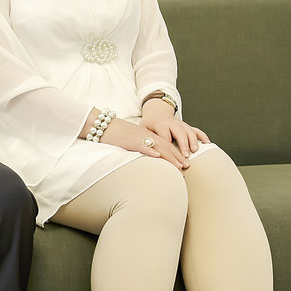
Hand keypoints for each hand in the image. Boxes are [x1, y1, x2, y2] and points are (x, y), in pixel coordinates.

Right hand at [81, 107, 206, 170]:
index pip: (165, 145)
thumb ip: (141, 148)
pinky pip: (142, 145)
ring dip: (169, 157)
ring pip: (158, 147)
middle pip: (165, 146)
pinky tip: (158, 157)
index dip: (175, 154)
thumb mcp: (131, 141)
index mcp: (147, 135)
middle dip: (177, 157)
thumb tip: (149, 159)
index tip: (184, 163)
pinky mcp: (129, 140)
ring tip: (179, 165)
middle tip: (188, 166)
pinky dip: (150, 151)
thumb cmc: (115, 135)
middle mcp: (146, 135)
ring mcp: (138, 137)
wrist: (102, 124)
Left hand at [140, 99, 209, 163]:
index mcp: (161, 124)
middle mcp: (172, 123)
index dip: (167, 144)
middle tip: (186, 155)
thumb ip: (145, 138)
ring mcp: (181, 124)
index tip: (169, 156)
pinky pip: (196, 130)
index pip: (165, 134)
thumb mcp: (143, 129)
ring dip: (193, 141)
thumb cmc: (149, 125)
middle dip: (183, 144)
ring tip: (195, 151)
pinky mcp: (187, 126)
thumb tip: (147, 150)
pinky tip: (207, 144)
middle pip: (179, 132)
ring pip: (189, 131)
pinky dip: (202, 136)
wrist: (157, 113)